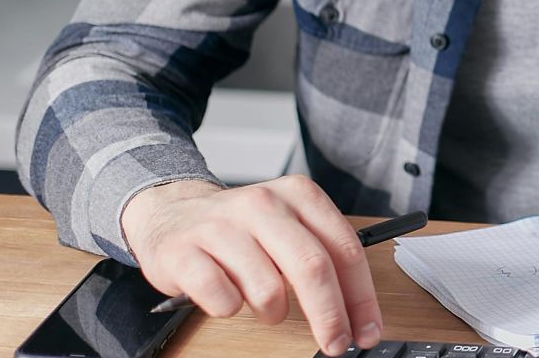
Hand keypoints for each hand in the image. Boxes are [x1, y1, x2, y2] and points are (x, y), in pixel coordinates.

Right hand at [121, 176, 381, 356]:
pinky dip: (230, 308)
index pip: (345, 249)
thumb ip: (323, 255)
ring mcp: (221, 227)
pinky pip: (222, 298)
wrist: (171, 211)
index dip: (361, 296)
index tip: (367, 329)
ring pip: (268, 289)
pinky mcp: (184, 252)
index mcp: (298, 195)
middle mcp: (263, 205)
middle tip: (336, 343)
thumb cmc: (241, 228)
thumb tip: (356, 311)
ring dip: (273, 312)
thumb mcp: (288, 225)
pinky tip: (228, 295)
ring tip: (265, 305)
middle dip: (330, 315)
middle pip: (312, 268)